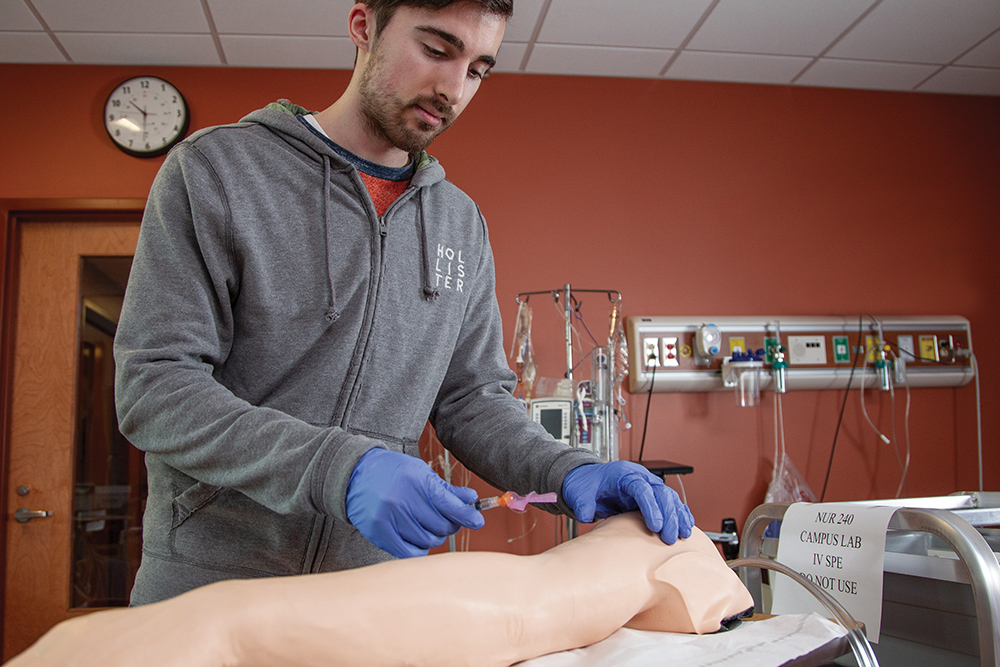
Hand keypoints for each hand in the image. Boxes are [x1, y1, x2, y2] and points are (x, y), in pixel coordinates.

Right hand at [345, 448, 484, 557]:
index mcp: (416, 482)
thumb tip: (471, 499)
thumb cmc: (391, 472)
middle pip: (442, 526)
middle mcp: (402, 501)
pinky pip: (410, 552)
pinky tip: (417, 537)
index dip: (467, 516)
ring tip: (426, 524)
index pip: (450, 505)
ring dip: (434, 536)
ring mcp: (389, 519)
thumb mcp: (420, 473)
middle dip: (449, 524)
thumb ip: (446, 489)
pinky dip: (419, 548)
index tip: (478, 521)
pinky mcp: (379, 533)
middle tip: (446, 518)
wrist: (355, 475)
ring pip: (428, 541)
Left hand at [561, 462, 693, 543]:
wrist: (588, 480)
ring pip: (670, 498)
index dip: (650, 507)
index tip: (655, 527)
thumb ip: (582, 504)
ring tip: (683, 535)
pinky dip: (680, 514)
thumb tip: (586, 514)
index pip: (642, 488)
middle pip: (661, 493)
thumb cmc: (586, 486)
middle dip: (669, 515)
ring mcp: (648, 485)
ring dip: (678, 516)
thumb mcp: (579, 493)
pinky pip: (670, 503)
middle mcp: (640, 477)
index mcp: (623, 474)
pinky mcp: (652, 496)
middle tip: (670, 538)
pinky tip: (686, 527)